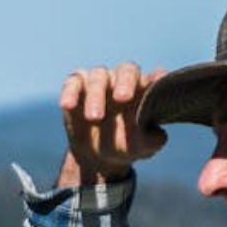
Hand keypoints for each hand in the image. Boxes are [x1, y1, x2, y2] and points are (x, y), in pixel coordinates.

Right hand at [57, 62, 167, 185]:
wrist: (96, 155)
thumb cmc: (125, 145)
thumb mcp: (140, 148)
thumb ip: (152, 141)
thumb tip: (159, 135)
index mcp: (146, 91)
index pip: (156, 77)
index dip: (159, 78)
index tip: (159, 82)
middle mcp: (124, 80)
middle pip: (127, 70)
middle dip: (125, 83)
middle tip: (122, 99)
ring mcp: (100, 81)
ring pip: (98, 77)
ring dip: (96, 95)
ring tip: (93, 118)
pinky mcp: (77, 86)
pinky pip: (73, 83)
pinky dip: (70, 92)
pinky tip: (67, 105)